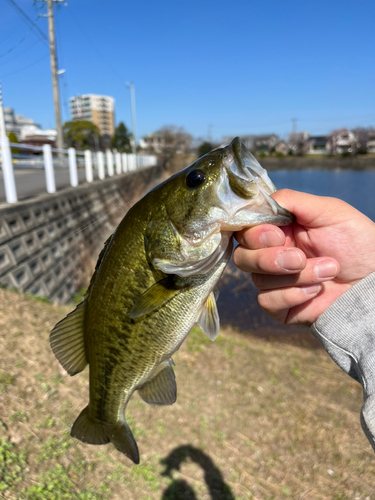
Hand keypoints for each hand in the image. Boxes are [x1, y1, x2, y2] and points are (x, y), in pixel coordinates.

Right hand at [233, 189, 374, 325]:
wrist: (374, 280)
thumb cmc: (357, 242)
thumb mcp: (328, 211)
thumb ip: (291, 201)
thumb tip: (260, 201)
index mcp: (278, 231)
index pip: (245, 231)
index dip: (255, 234)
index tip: (278, 234)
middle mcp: (271, 256)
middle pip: (242, 257)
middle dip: (270, 259)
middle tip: (301, 258)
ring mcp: (275, 282)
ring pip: (258, 279)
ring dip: (296, 276)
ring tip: (328, 270)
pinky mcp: (281, 307)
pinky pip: (266, 301)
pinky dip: (292, 295)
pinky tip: (316, 291)